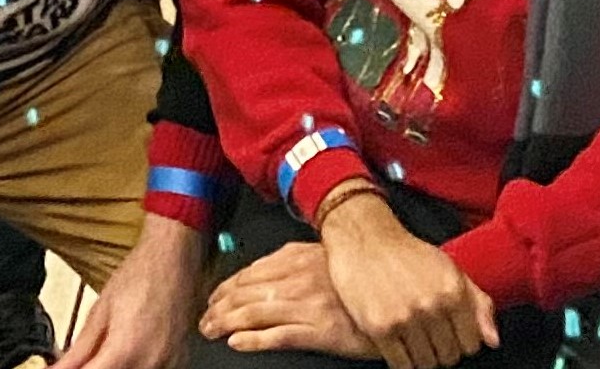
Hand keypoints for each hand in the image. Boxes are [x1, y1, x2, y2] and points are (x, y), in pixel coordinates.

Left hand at [53, 213, 205, 367]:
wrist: (174, 256)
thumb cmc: (140, 274)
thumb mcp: (101, 311)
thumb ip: (79, 349)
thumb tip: (59, 368)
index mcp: (126, 351)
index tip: (68, 367)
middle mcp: (151, 363)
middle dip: (98, 367)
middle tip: (90, 355)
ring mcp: (170, 363)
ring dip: (117, 365)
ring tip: (110, 349)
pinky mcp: (180, 360)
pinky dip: (138, 364)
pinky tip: (132, 351)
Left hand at [199, 241, 378, 358]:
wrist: (395, 293)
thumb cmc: (359, 274)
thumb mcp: (323, 256)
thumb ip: (293, 259)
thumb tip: (262, 269)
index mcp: (296, 258)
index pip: (248, 273)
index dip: (225, 287)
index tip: (213, 297)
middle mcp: (296, 280)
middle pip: (244, 293)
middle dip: (218, 308)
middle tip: (205, 320)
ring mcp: (306, 306)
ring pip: (253, 314)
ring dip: (226, 323)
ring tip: (212, 331)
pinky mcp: (318, 332)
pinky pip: (277, 336)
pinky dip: (252, 340)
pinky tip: (237, 343)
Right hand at [315, 191, 498, 368]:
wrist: (364, 240)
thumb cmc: (408, 255)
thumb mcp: (451, 270)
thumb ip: (478, 304)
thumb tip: (493, 341)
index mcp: (454, 290)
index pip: (471, 345)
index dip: (461, 342)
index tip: (450, 334)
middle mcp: (432, 305)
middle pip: (448, 357)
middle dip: (441, 350)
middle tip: (428, 335)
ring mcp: (405, 318)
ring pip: (426, 364)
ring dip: (421, 356)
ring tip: (412, 337)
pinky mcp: (380, 328)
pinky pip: (401, 365)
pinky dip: (401, 360)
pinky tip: (398, 342)